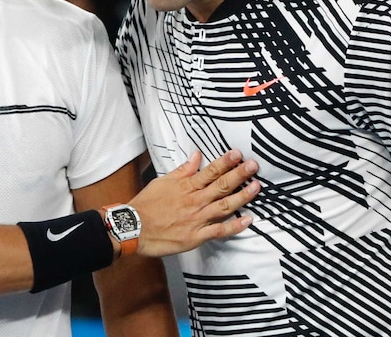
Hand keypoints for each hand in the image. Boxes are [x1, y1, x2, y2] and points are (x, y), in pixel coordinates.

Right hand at [129, 150, 258, 256]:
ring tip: (256, 187)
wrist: (134, 228)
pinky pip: (219, 231)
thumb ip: (183, 170)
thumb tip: (196, 155)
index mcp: (186, 187)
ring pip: (224, 206)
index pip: (210, 171)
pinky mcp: (196, 236)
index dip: (225, 162)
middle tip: (253, 166)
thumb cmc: (147, 205)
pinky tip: (247, 220)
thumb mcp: (163, 181)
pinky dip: (234, 226)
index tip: (238, 154)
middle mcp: (194, 201)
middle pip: (221, 186)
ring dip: (242, 196)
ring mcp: (197, 219)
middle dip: (239, 174)